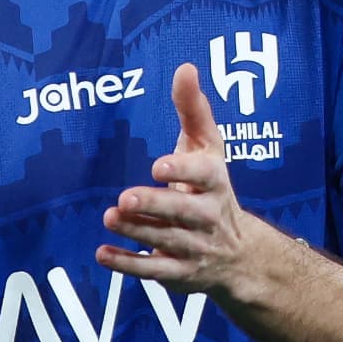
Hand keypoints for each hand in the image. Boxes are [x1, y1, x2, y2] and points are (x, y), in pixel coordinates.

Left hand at [97, 64, 261, 297]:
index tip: (158, 166)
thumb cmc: (212, 187)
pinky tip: (102, 254)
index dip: (183, 172)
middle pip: (184, 212)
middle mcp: (209, 217)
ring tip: (110, 217)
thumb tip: (185, 67)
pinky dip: (128, 265)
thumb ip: (194, 109)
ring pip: (166, 241)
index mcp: (216, 182)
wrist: (239, 254)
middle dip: (155, 206)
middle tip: (125, 198)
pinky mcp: (180, 274)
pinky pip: (154, 272)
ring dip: (137, 232)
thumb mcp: (208, 148)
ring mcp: (195, 248)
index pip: (205, 176)